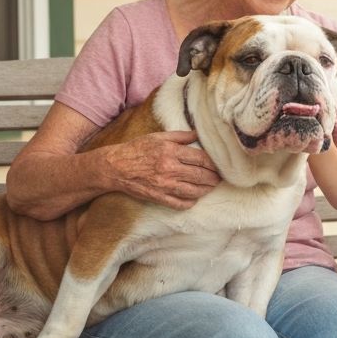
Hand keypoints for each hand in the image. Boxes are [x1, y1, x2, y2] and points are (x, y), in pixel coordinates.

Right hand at [102, 130, 220, 209]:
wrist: (116, 167)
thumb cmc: (137, 149)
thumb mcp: (158, 136)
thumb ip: (180, 136)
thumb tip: (198, 134)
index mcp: (171, 151)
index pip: (201, 158)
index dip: (213, 163)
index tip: (219, 165)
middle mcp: (169, 168)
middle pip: (200, 175)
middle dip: (214, 177)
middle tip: (220, 178)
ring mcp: (164, 185)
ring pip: (193, 191)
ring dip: (206, 190)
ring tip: (211, 187)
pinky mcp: (158, 197)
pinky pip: (179, 203)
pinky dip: (190, 202)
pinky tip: (194, 198)